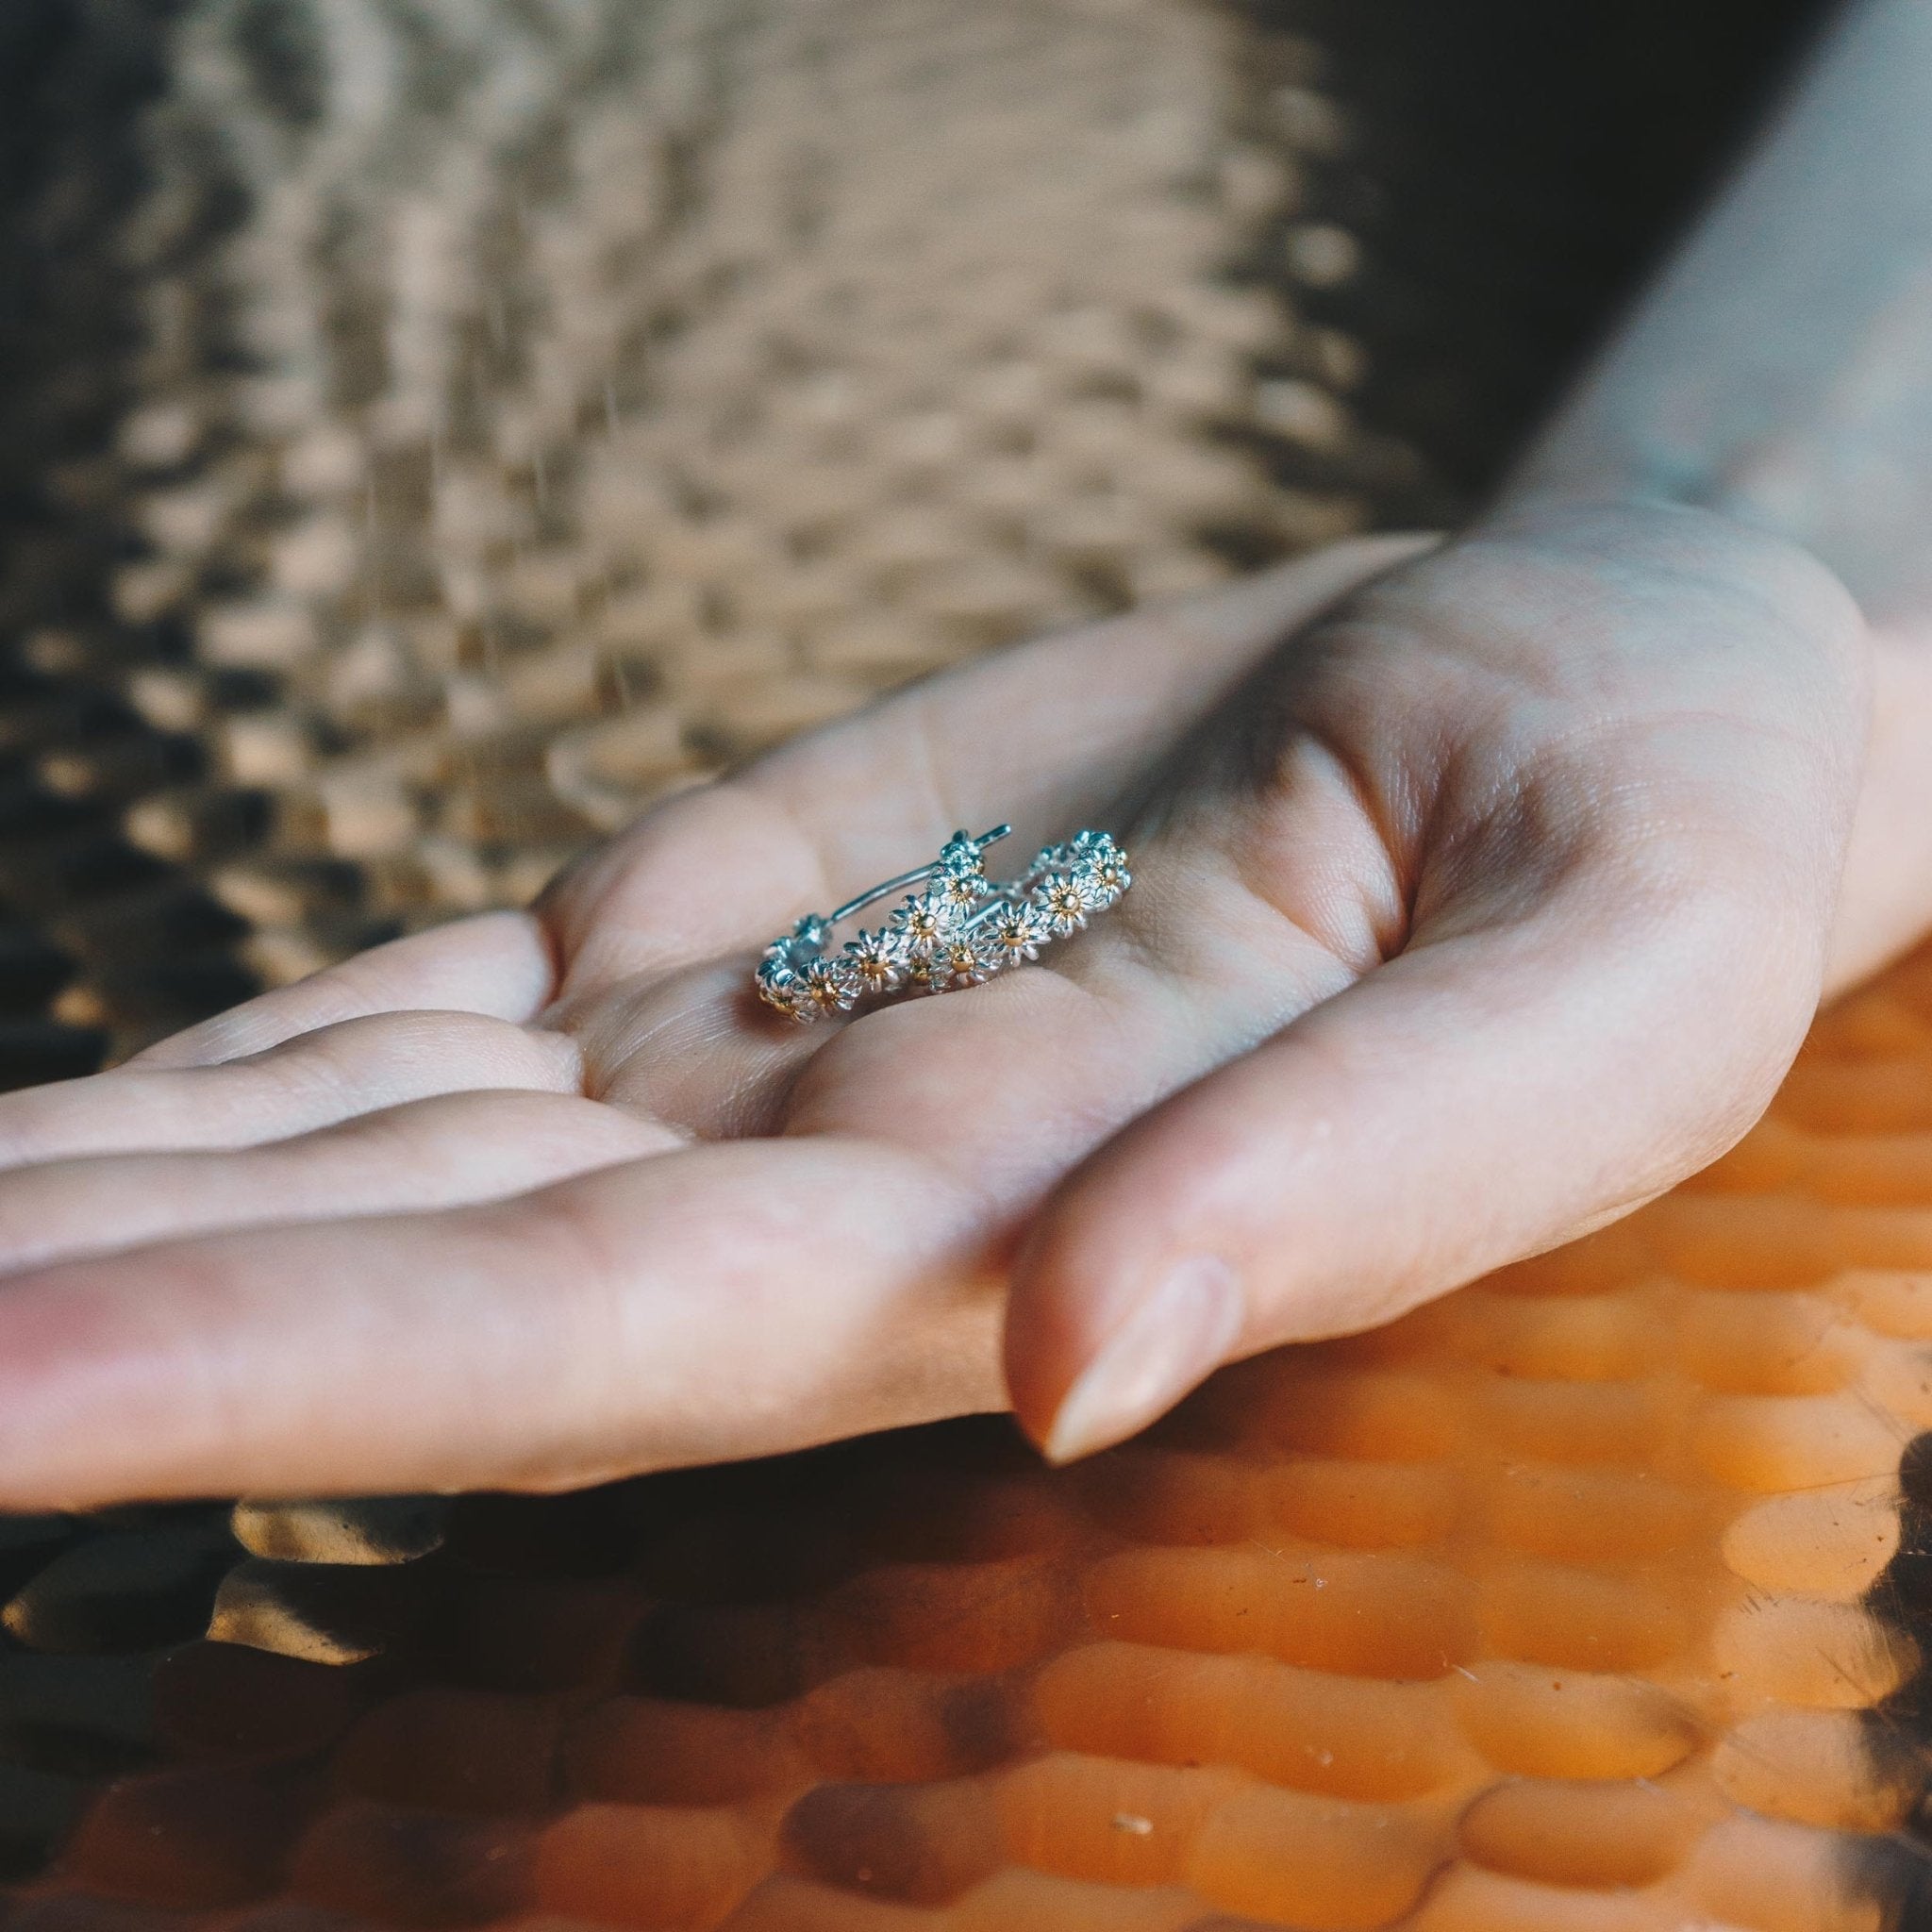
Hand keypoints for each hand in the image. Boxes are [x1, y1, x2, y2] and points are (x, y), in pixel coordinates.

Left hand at [0, 500, 1905, 1504]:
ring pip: (369, 1153)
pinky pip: (433, 1027)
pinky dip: (231, 1067)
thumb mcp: (1603, 981)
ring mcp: (756, 1064)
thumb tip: (1069, 1365)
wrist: (1580, 696)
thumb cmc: (1646, 831)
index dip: (277, 1367)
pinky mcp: (731, 932)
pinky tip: (72, 1119)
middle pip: (395, 1275)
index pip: (592, 1342)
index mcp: (1025, 1237)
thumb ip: (1355, 1179)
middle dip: (85, 1299)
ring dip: (102, 1187)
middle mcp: (837, 1198)